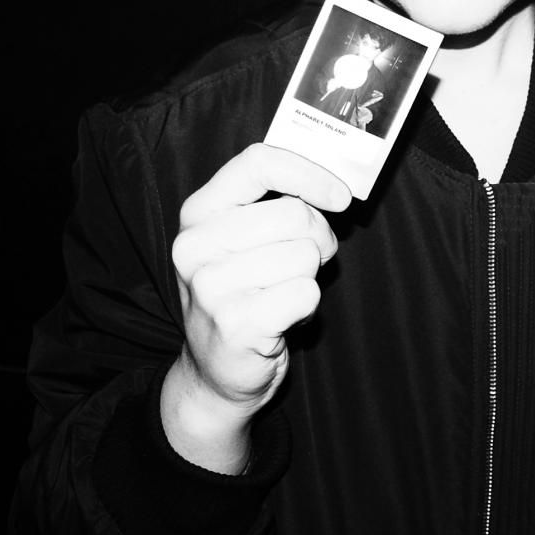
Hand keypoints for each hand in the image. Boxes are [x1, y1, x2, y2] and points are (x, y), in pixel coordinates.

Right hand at [162, 144, 350, 471]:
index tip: (339, 195)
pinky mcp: (236, 326)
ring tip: (282, 295)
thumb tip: (334, 183)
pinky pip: (306, 294)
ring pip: (304, 256)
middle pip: (294, 214)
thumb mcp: (241, 239)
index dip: (308, 173)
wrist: (215, 371)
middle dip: (317, 239)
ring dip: (308, 277)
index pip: (257, 163)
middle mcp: (195, 246)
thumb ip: (274, 202)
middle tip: (306, 262)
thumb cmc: (242, 294)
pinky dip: (308, 306)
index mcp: (198, 213)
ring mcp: (211, 288)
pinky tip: (283, 318)